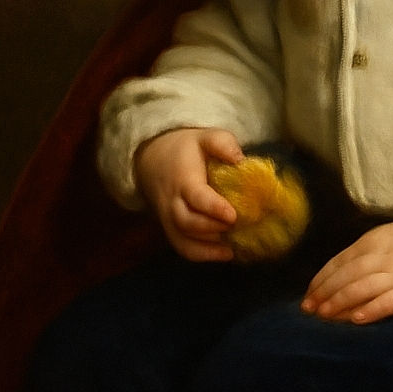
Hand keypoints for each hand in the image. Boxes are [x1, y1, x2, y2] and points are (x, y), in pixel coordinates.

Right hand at [135, 127, 242, 261]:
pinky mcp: (170, 229)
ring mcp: (168, 219)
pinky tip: (224, 254)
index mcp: (183, 179)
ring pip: (183, 241)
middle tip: (237, 226)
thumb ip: (223, 143)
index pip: (196, 197)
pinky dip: (201, 255)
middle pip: (188, 223)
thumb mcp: (205, 136)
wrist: (152, 158)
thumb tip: (240, 159)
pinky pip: (181, 248)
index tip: (233, 215)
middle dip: (213, 228)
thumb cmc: (186, 148)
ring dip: (208, 248)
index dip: (214, 208)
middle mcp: (172, 203)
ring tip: (232, 246)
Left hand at [301, 212, 392, 324]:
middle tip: (310, 310)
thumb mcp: (386, 238)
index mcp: (373, 241)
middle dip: (325, 293)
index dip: (321, 280)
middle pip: (347, 275)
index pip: (340, 261)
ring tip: (325, 316)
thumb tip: (334, 275)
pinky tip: (357, 319)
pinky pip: (389, 302)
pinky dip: (371, 310)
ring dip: (341, 302)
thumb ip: (362, 254)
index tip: (307, 296)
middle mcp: (383, 256)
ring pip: (363, 288)